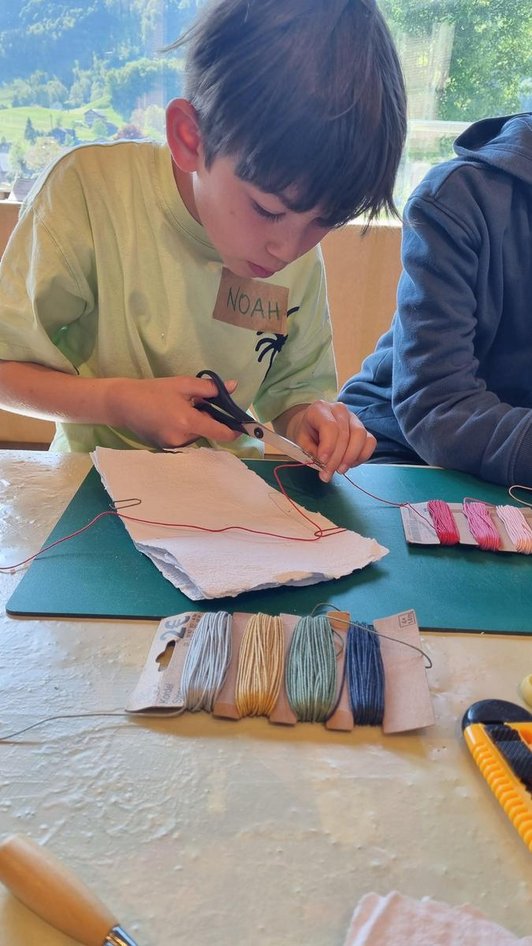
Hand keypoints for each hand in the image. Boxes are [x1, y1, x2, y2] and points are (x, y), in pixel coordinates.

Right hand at [113, 375, 240, 448]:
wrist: (123, 404)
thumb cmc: (153, 391)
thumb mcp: (182, 384)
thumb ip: (209, 388)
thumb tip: (232, 387)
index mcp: (188, 422)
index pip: (220, 432)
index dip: (233, 430)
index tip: (241, 426)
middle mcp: (182, 439)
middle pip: (207, 433)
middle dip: (209, 421)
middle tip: (199, 405)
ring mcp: (173, 447)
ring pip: (196, 437)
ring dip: (196, 426)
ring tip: (181, 410)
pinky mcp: (165, 449)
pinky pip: (185, 441)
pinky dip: (185, 431)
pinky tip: (173, 419)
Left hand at [281, 400, 375, 482]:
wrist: (313, 426)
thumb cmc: (307, 433)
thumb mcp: (301, 441)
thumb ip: (311, 451)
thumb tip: (325, 463)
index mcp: (320, 409)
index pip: (330, 426)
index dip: (328, 446)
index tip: (322, 461)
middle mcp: (339, 410)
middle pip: (345, 434)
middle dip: (337, 458)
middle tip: (328, 473)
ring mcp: (354, 418)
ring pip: (360, 436)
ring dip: (351, 457)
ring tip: (340, 470)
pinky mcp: (363, 428)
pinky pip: (370, 442)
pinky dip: (362, 456)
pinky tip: (350, 464)